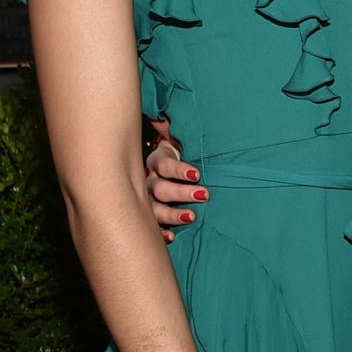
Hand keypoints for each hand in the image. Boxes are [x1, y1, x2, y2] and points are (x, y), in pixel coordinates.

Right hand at [146, 115, 206, 236]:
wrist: (167, 164)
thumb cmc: (177, 150)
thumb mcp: (175, 135)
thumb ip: (169, 125)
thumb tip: (163, 114)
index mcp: (156, 160)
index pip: (164, 164)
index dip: (179, 169)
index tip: (196, 174)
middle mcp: (148, 179)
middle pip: (160, 188)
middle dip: (181, 192)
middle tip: (204, 195)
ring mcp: (148, 198)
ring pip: (155, 208)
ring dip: (172, 214)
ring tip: (191, 217)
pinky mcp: (152, 213)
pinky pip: (153, 224)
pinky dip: (161, 232)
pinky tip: (171, 237)